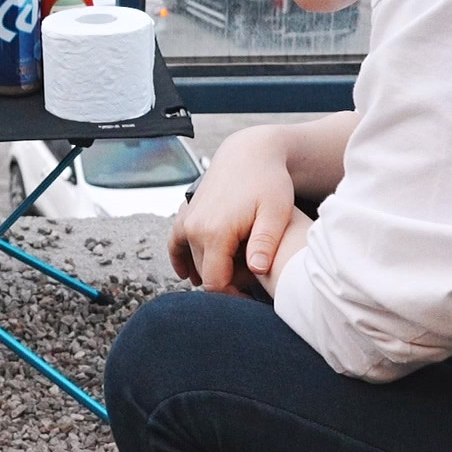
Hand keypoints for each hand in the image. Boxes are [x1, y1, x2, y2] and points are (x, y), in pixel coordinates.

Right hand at [167, 130, 304, 297]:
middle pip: (205, 274)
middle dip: (227, 282)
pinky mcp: (185, 214)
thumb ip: (265, 242)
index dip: (232, 297)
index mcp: (215, 232)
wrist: (251, 153)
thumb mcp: (276, 212)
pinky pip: (175, 244)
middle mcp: (194, 228)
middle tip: (253, 280)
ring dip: (210, 270)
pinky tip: (187, 272)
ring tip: (236, 270)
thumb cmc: (269, 182)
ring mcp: (186, 220)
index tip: (251, 298)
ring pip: (193, 261)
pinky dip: (181, 259)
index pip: (216, 283)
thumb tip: (256, 270)